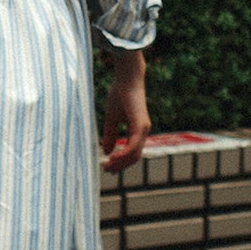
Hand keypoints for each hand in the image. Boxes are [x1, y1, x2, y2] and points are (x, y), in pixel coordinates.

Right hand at [101, 49, 149, 172]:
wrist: (127, 79)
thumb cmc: (119, 94)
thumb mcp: (111, 118)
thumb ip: (110, 134)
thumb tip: (107, 151)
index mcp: (138, 130)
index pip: (132, 152)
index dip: (121, 162)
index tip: (108, 167)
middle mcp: (143, 131)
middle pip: (134, 157)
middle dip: (121, 166)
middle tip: (107, 171)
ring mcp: (143, 129)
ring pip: (134, 154)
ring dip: (121, 163)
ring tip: (108, 167)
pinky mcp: (140, 125)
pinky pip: (133, 146)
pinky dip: (124, 154)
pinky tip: (113, 157)